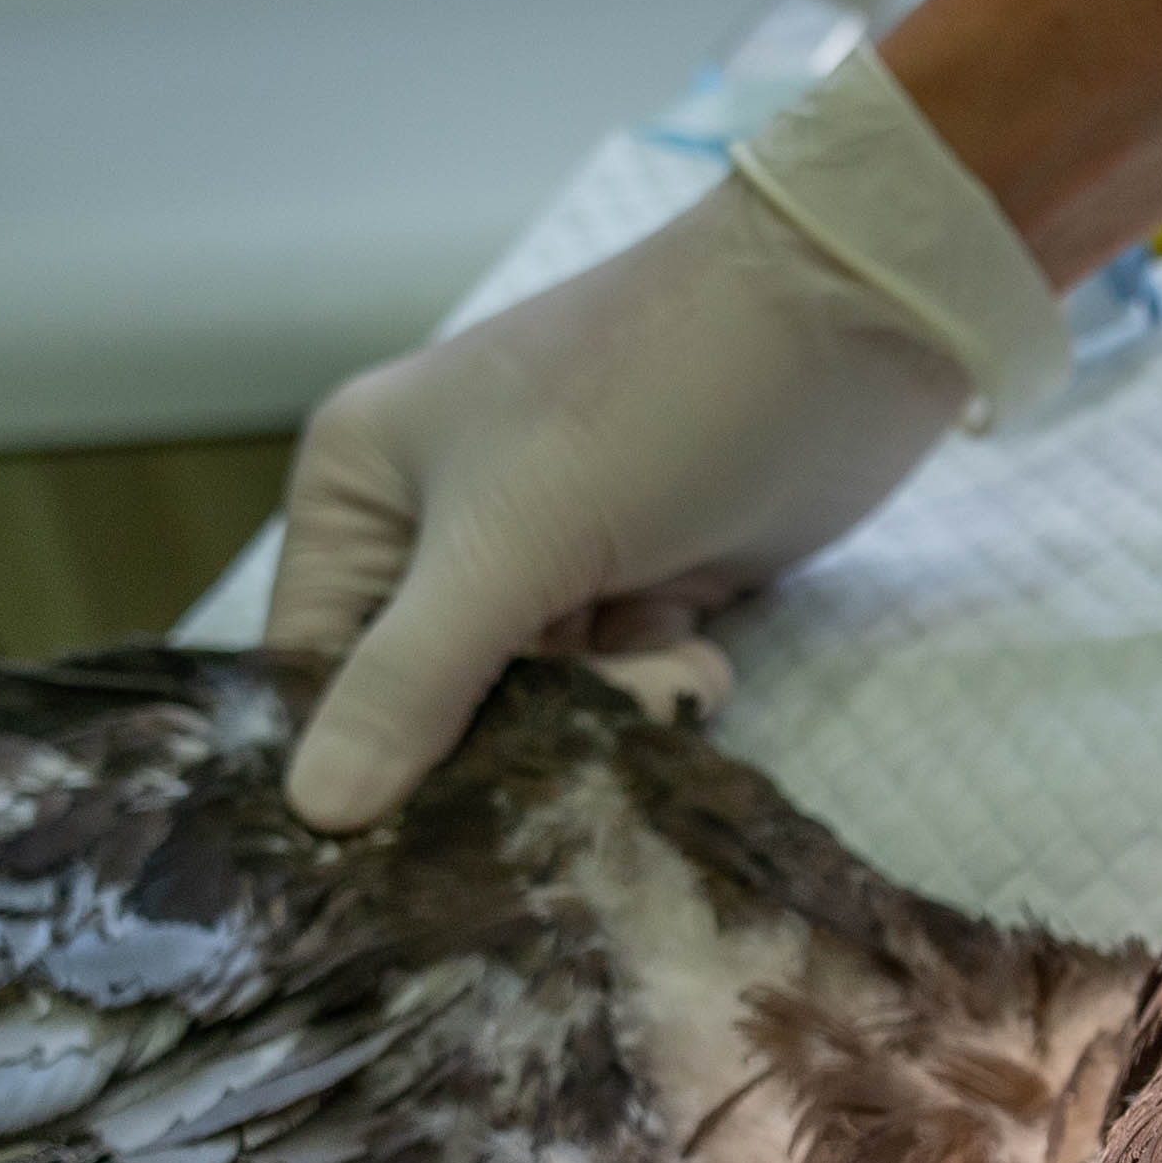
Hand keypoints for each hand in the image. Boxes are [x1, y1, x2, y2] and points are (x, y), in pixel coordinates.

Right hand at [274, 48, 1071, 831]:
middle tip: (590, 735)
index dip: (360, 749)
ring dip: (605, 714)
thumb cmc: (651, 398)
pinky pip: (613, 687)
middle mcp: (437, 523)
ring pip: (533, 707)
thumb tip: (313, 813)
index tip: (413, 835)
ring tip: (674, 679)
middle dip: (513, 732)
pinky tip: (704, 663)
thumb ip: (410, 681)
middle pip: (429, 699)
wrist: (848, 327)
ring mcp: (543, 555)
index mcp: (364, 485)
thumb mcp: (512, 543)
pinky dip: (656, 691)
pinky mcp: (638, 583)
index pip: (315, 662)